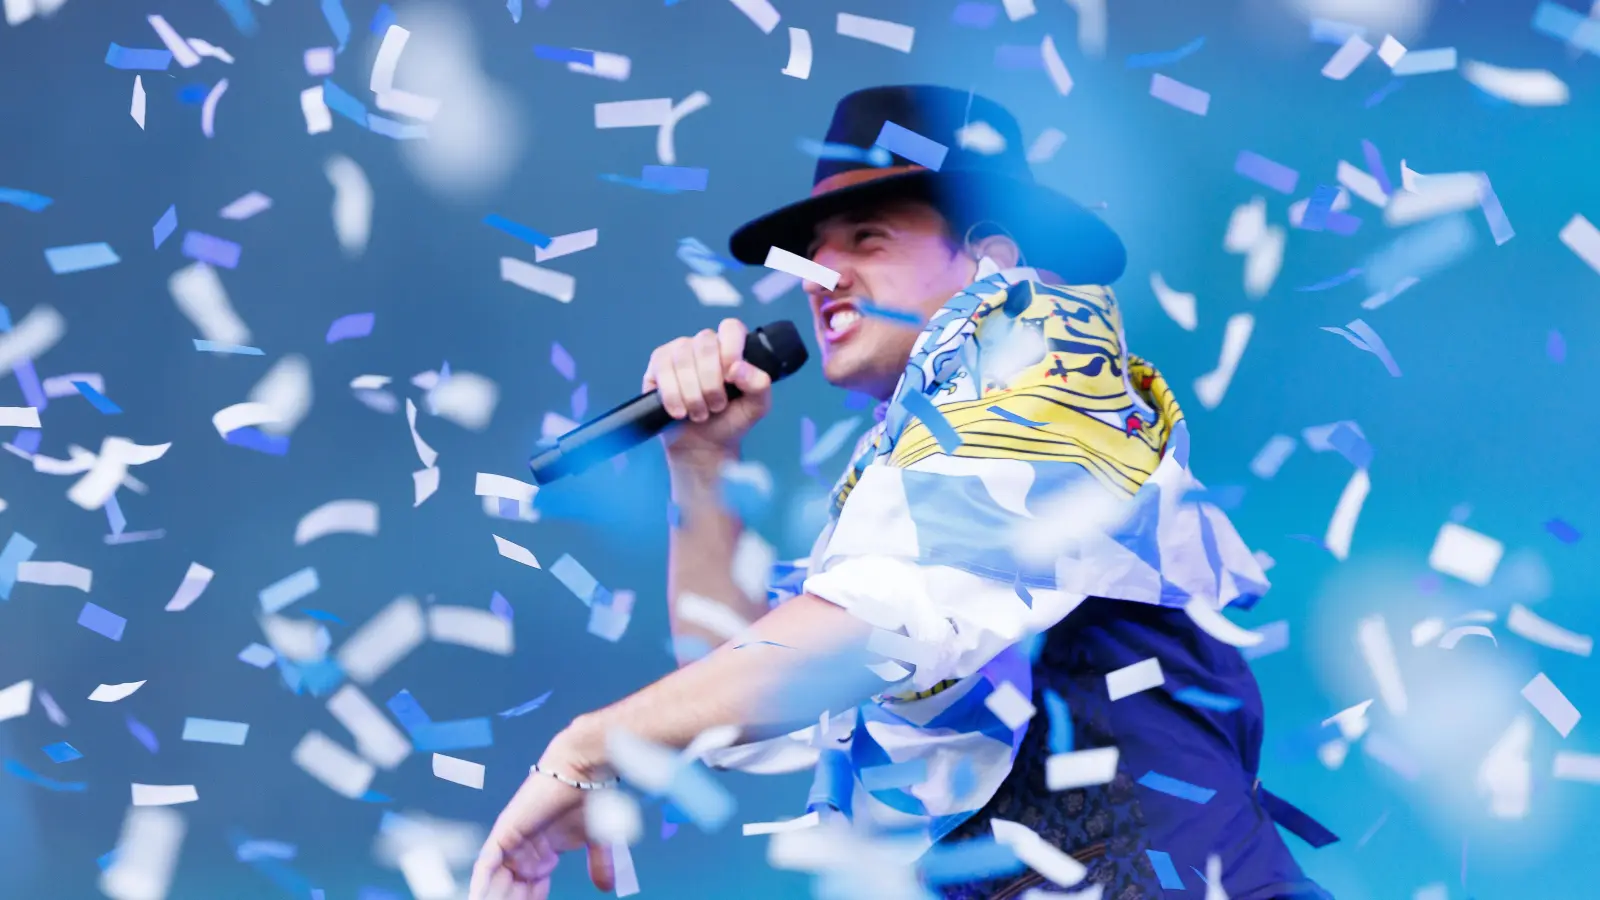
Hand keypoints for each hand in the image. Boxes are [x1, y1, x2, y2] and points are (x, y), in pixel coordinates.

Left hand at [468, 740, 615, 898]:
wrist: (583, 772)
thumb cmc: (591, 799)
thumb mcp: (597, 842)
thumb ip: (599, 865)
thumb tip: (606, 888)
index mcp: (541, 853)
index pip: (529, 889)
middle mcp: (523, 849)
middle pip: (511, 888)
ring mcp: (512, 841)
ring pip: (496, 881)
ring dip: (494, 898)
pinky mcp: (503, 833)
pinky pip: (486, 865)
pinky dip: (481, 883)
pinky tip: (477, 898)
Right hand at [642, 318, 772, 464]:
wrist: (702, 445)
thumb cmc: (730, 420)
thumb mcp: (756, 407)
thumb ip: (759, 384)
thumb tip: (738, 367)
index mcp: (731, 347)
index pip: (730, 328)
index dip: (731, 350)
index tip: (731, 378)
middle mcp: (704, 344)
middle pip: (705, 343)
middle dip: (711, 381)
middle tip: (716, 406)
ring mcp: (679, 351)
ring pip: (682, 358)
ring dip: (693, 393)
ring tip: (700, 413)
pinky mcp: (658, 365)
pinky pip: (662, 368)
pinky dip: (673, 395)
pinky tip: (680, 412)